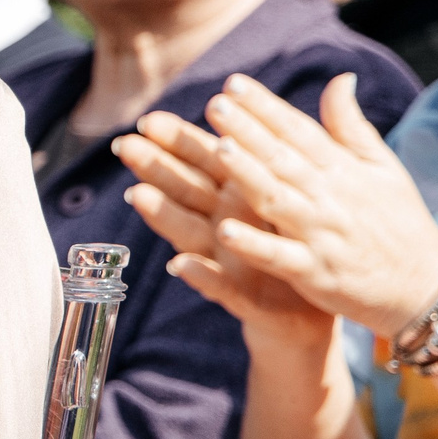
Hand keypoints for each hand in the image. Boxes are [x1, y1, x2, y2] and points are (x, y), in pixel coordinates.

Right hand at [117, 117, 334, 349]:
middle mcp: (225, 228)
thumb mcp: (292, 202)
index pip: (206, 163)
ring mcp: (229, 262)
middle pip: (188, 192)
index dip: (178, 141)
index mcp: (241, 200)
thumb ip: (274, 162)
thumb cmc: (300, 254)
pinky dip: (200, 275)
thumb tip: (265, 120)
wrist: (313, 318)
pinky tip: (180, 265)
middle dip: (155, 168)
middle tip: (124, 146)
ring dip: (164, 215)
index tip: (149, 120)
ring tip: (138, 195)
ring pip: (192, 234)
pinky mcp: (244, 298)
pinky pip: (220, 286)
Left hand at [193, 74, 437, 337]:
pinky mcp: (314, 272)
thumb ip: (351, 126)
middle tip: (216, 105)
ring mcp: (320, 234)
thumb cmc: (400, 222)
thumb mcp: (383, 168)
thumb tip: (339, 78)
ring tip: (219, 149)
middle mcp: (329, 197)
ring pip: (277, 199)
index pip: (299, 131)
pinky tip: (224, 231)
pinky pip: (279, 256)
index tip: (234, 83)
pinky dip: (254, 244)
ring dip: (248, 175)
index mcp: (342, 170)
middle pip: (282, 159)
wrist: (426, 287)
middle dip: (249, 131)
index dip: (266, 106)